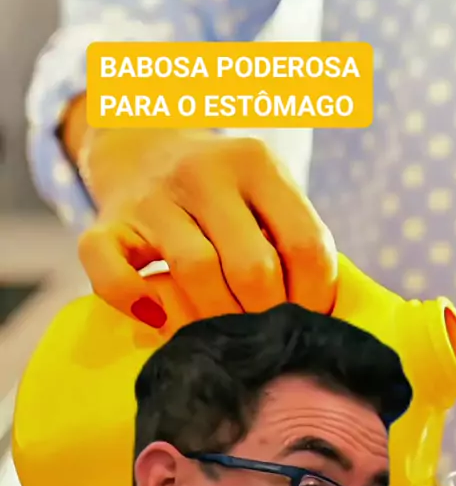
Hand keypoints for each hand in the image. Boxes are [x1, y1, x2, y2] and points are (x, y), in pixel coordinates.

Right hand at [77, 128, 337, 326]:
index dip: (314, 298)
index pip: (306, 244)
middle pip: (253, 267)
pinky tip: (156, 317)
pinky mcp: (106, 224)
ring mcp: (152, 197)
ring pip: (196, 272)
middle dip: (263, 316)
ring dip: (213, 319)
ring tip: (220, 336)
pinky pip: (113, 275)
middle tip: (261, 336)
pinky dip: (134, 302)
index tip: (305, 320)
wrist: (140, 149)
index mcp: (256, 164)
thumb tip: (319, 319)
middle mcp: (205, 172)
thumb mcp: (264, 192)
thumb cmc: (220, 193)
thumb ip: (292, 239)